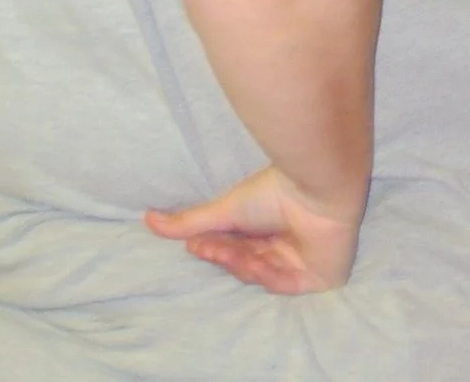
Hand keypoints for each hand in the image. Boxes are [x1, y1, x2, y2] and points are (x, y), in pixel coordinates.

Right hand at [146, 165, 362, 294]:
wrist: (318, 185)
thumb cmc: (276, 190)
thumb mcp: (226, 209)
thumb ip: (190, 221)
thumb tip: (148, 219)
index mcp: (272, 226)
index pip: (239, 248)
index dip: (216, 249)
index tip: (194, 244)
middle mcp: (289, 243)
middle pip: (248, 262)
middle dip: (225, 256)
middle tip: (206, 246)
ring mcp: (306, 261)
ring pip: (262, 274)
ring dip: (242, 263)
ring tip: (232, 248)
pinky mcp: (322, 276)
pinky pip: (285, 285)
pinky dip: (267, 274)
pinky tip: (259, 259)